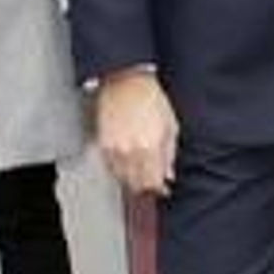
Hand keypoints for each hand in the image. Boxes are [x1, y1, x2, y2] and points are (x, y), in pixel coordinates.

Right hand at [96, 69, 178, 196]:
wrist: (126, 84)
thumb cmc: (150, 100)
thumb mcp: (171, 126)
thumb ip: (169, 154)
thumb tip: (168, 174)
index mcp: (150, 147)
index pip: (152, 182)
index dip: (159, 189)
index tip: (163, 189)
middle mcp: (130, 151)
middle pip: (136, 184)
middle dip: (146, 187)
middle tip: (152, 184)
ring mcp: (114, 149)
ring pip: (122, 178)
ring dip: (132, 180)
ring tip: (140, 173)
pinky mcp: (102, 144)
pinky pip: (110, 167)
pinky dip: (119, 170)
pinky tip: (127, 164)